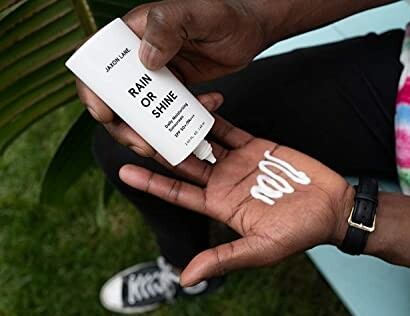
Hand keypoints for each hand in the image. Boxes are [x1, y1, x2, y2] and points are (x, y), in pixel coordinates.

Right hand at [76, 0, 267, 155]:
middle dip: (125, 126)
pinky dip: (181, 121)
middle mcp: (142, 55)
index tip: (105, 114)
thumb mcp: (197, 14)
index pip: (100, 61)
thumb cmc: (227, 13)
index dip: (93, 90)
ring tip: (170, 144)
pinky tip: (207, 111)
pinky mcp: (178, 87)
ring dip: (151, 132)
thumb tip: (145, 59)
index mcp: (135, 33)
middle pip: (118, 96)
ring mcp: (160, 73)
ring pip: (142, 110)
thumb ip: (169, 25)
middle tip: (143, 145)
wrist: (253, 28)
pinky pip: (170, 111)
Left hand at [119, 113, 354, 286]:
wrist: (331, 208)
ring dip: (182, 127)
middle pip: (184, 162)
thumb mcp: (260, 249)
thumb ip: (223, 258)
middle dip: (160, 149)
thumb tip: (185, 279)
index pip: (178, 193)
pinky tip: (196, 102)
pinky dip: (213, 116)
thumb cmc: (299, 232)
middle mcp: (223, 182)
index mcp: (220, 205)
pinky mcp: (256, 146)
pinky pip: (229, 128)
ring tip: (158, 109)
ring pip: (203, 141)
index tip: (125, 171)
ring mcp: (238, 162)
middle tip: (133, 131)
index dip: (152, 182)